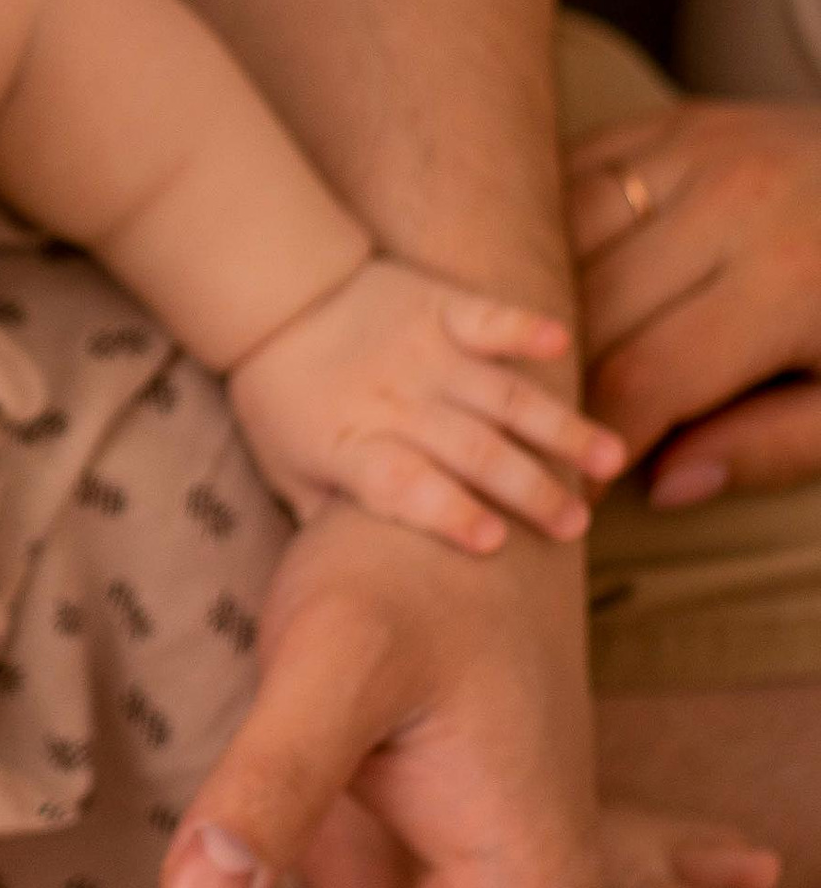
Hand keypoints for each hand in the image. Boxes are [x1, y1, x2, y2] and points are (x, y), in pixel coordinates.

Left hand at [228, 253, 616, 552]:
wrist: (276, 296)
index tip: (493, 542)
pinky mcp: (439, 308)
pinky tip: (560, 343)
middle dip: (527, 487)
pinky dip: (521, 328)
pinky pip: (485, 318)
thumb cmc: (286, 401)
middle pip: (468, 448)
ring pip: (499, 394)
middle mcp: (394, 401)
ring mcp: (421, 352)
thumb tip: (358, 591)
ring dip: (557, 427)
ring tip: (611, 461)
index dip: (446, 510)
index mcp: (352, 445)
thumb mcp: (290, 469)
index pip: (403, 482)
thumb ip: (329, 522)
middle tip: (577, 524)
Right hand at [568, 101, 820, 503]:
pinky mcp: (667, 122)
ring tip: (525, 365)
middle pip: (588, 306)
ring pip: (561, 234)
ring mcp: (691, 147)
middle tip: (541, 436)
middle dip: (555, 382)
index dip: (596, 441)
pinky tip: (537, 284)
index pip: (645, 375)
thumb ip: (777, 448)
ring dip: (533, 304)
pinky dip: (541, 233)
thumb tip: (666, 481)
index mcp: (786, 280)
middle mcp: (728, 201)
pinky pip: (568, 176)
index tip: (576, 489)